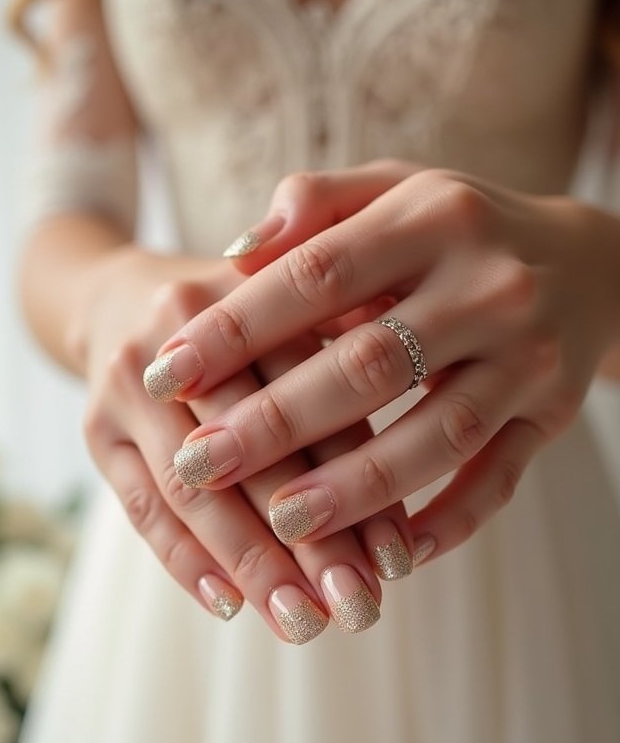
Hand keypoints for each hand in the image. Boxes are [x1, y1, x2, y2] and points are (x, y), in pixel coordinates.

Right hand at [81, 245, 407, 642]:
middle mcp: (181, 333)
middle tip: (359, 610)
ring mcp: (129, 385)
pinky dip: (186, 561)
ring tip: (303, 625)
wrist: (117, 299)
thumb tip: (435, 423)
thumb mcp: (295, 306)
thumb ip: (355, 344)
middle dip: (310, 541)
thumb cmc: (237, 318)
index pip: (315, 401)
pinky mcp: (96, 430)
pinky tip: (231, 606)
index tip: (399, 561)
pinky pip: (141, 506)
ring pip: (195, 490)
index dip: (359, 481)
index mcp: (249, 294)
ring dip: (252, 566)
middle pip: (253, 452)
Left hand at [146, 165, 619, 558]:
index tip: (164, 374)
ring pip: (435, 435)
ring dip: (356, 488)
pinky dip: (449, 521)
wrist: (589, 260)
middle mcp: (488, 286)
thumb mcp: (395, 188)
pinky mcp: (552, 413)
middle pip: (369, 365)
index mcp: (433, 219)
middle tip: (198, 466)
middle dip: (276, 423)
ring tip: (282, 523)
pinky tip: (392, 554)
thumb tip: (232, 256)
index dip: (234, 327)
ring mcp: (527, 356)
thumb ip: (315, 205)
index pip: (315, 276)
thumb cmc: (460, 227)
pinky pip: (501, 478)